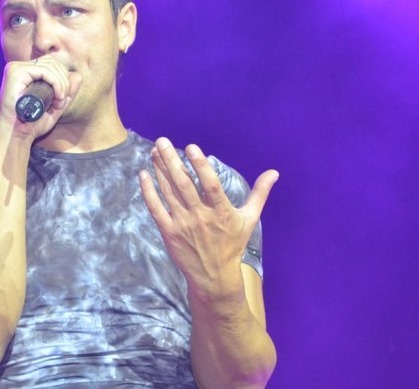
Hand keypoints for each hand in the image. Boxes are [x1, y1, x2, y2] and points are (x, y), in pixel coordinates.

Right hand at [0, 56, 81, 140]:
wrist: (16, 136)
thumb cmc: (32, 124)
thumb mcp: (55, 108)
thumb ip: (67, 93)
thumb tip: (78, 75)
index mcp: (25, 73)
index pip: (51, 64)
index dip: (63, 79)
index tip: (62, 100)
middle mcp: (18, 67)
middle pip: (52, 62)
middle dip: (64, 81)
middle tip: (61, 102)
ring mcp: (15, 69)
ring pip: (50, 65)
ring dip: (61, 84)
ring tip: (59, 102)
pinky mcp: (15, 73)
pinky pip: (44, 70)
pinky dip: (56, 82)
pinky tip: (57, 97)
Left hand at [138, 137, 277, 300]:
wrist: (214, 276)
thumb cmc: (232, 244)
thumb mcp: (249, 219)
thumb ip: (259, 193)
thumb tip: (274, 173)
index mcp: (221, 211)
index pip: (210, 184)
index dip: (200, 165)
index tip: (191, 147)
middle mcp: (201, 216)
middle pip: (183, 184)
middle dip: (171, 160)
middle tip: (162, 141)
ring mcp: (183, 224)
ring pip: (168, 192)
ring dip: (159, 170)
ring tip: (154, 151)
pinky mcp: (168, 232)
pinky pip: (156, 209)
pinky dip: (148, 192)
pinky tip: (144, 175)